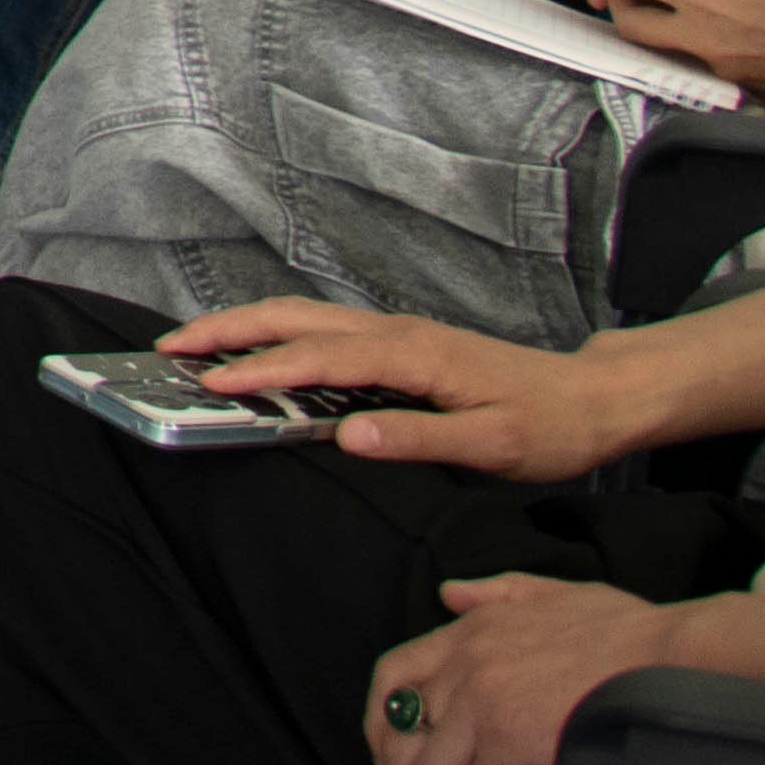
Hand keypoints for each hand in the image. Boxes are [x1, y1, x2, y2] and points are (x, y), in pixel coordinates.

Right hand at [167, 299, 638, 486]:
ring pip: (305, 319)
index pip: (320, 360)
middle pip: (296, 319)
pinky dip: (278, 335)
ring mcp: (397, 335)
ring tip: (196, 347)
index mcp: (414, 355)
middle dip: (229, 330)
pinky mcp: (401, 345)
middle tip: (171, 351)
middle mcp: (397, 334)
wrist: (594, 399)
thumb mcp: (493, 445)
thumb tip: (348, 435)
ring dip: (247, 328)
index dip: (262, 371)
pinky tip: (261, 355)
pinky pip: (324, 333)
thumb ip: (418, 438)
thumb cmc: (550, 425)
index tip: (211, 385)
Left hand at [367, 574, 695, 764]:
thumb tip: (450, 594)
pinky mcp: (513, 741)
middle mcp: (463, 668)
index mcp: (467, 633)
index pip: (391, 679)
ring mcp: (483, 704)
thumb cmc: (623, 630)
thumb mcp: (548, 592)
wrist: (670, 652)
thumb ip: (495, 593)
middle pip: (401, 744)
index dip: (381, 730)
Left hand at [574, 0, 764, 115]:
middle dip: (617, 0)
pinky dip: (695, 37)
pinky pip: (702, 59)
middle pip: (632, 24)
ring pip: (665, 46)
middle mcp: (701, 39)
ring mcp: (721, 66)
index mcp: (702, 1)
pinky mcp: (744, 81)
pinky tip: (717, 20)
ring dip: (654, 22)